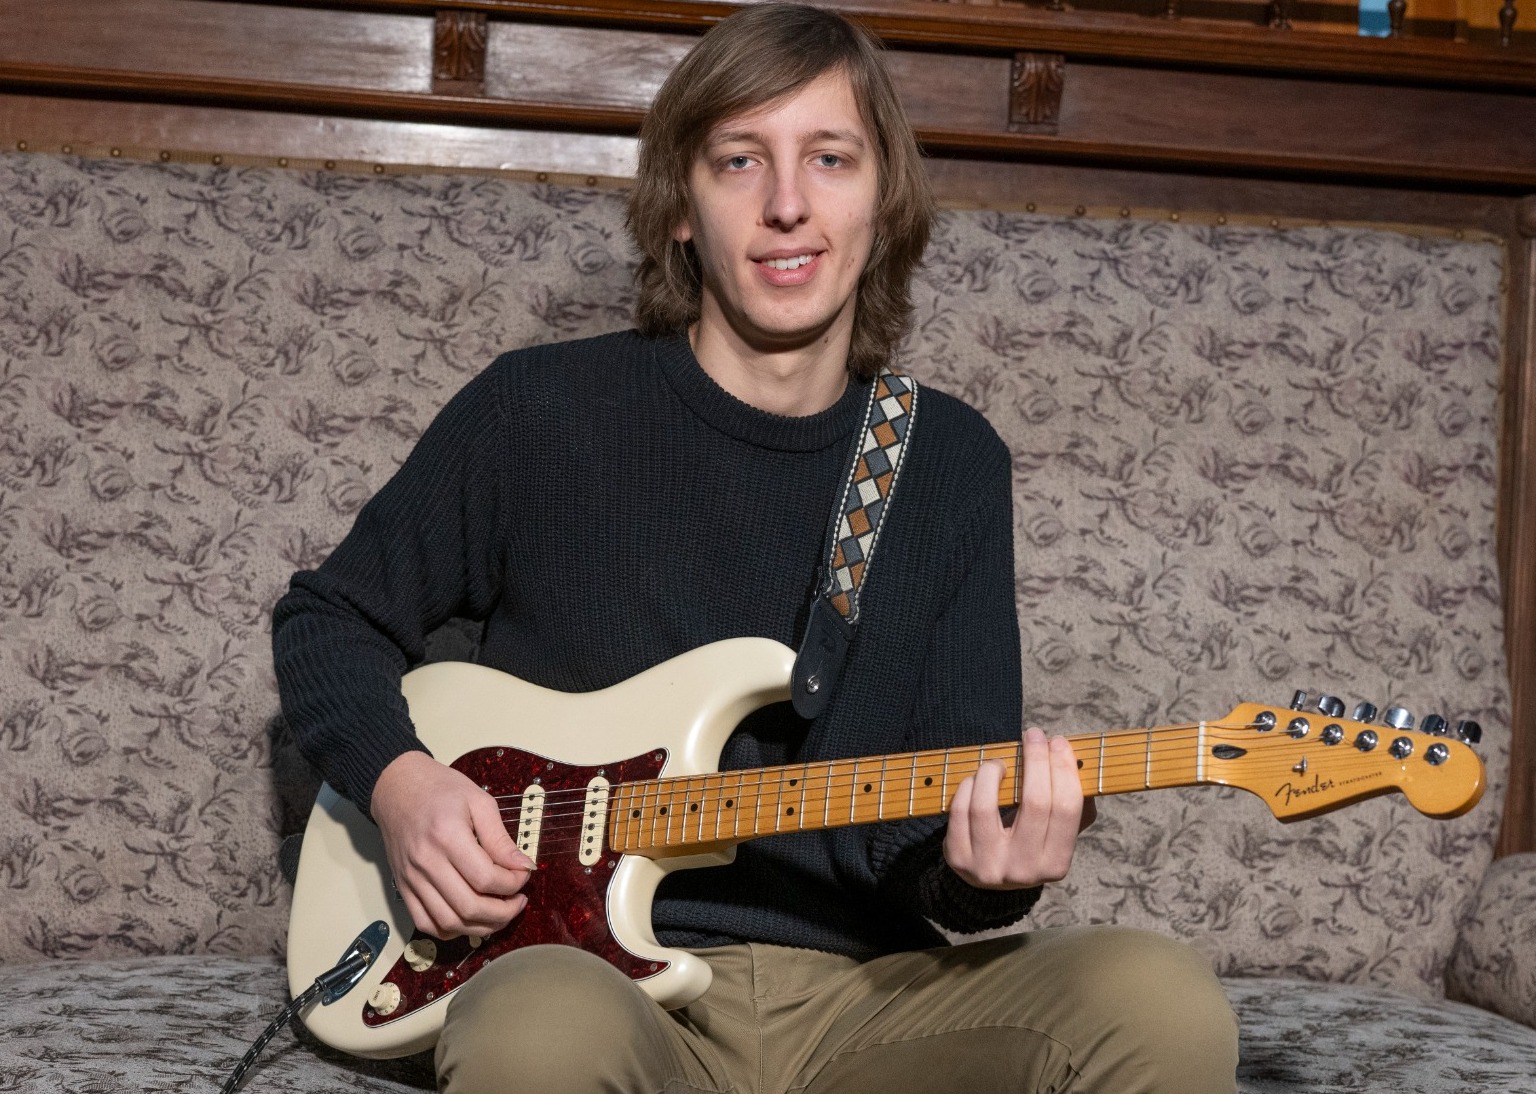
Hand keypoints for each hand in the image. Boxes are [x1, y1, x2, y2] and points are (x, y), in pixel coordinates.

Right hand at [370, 750, 533, 938]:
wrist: (396, 787)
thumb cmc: (439, 790)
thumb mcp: (478, 801)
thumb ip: (500, 838)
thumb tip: (524, 866)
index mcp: (447, 836)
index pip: (485, 877)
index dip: (513, 883)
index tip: (524, 874)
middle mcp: (427, 862)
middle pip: (468, 907)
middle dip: (503, 912)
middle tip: (518, 901)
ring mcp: (412, 878)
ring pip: (449, 922)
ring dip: (481, 926)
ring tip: (500, 913)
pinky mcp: (403, 887)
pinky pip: (426, 923)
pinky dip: (451, 930)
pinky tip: (469, 919)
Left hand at [943, 726, 1093, 889]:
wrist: (989, 879)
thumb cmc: (1029, 845)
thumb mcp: (1057, 836)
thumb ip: (1077, 808)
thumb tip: (1079, 765)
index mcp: (1056, 864)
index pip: (1067, 808)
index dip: (1064, 770)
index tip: (1058, 742)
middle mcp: (1024, 870)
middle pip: (1035, 803)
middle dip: (1036, 761)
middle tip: (1034, 735)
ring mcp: (988, 866)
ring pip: (986, 806)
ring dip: (993, 771)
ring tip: (999, 762)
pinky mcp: (958, 857)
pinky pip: (960, 810)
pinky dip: (969, 786)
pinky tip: (977, 778)